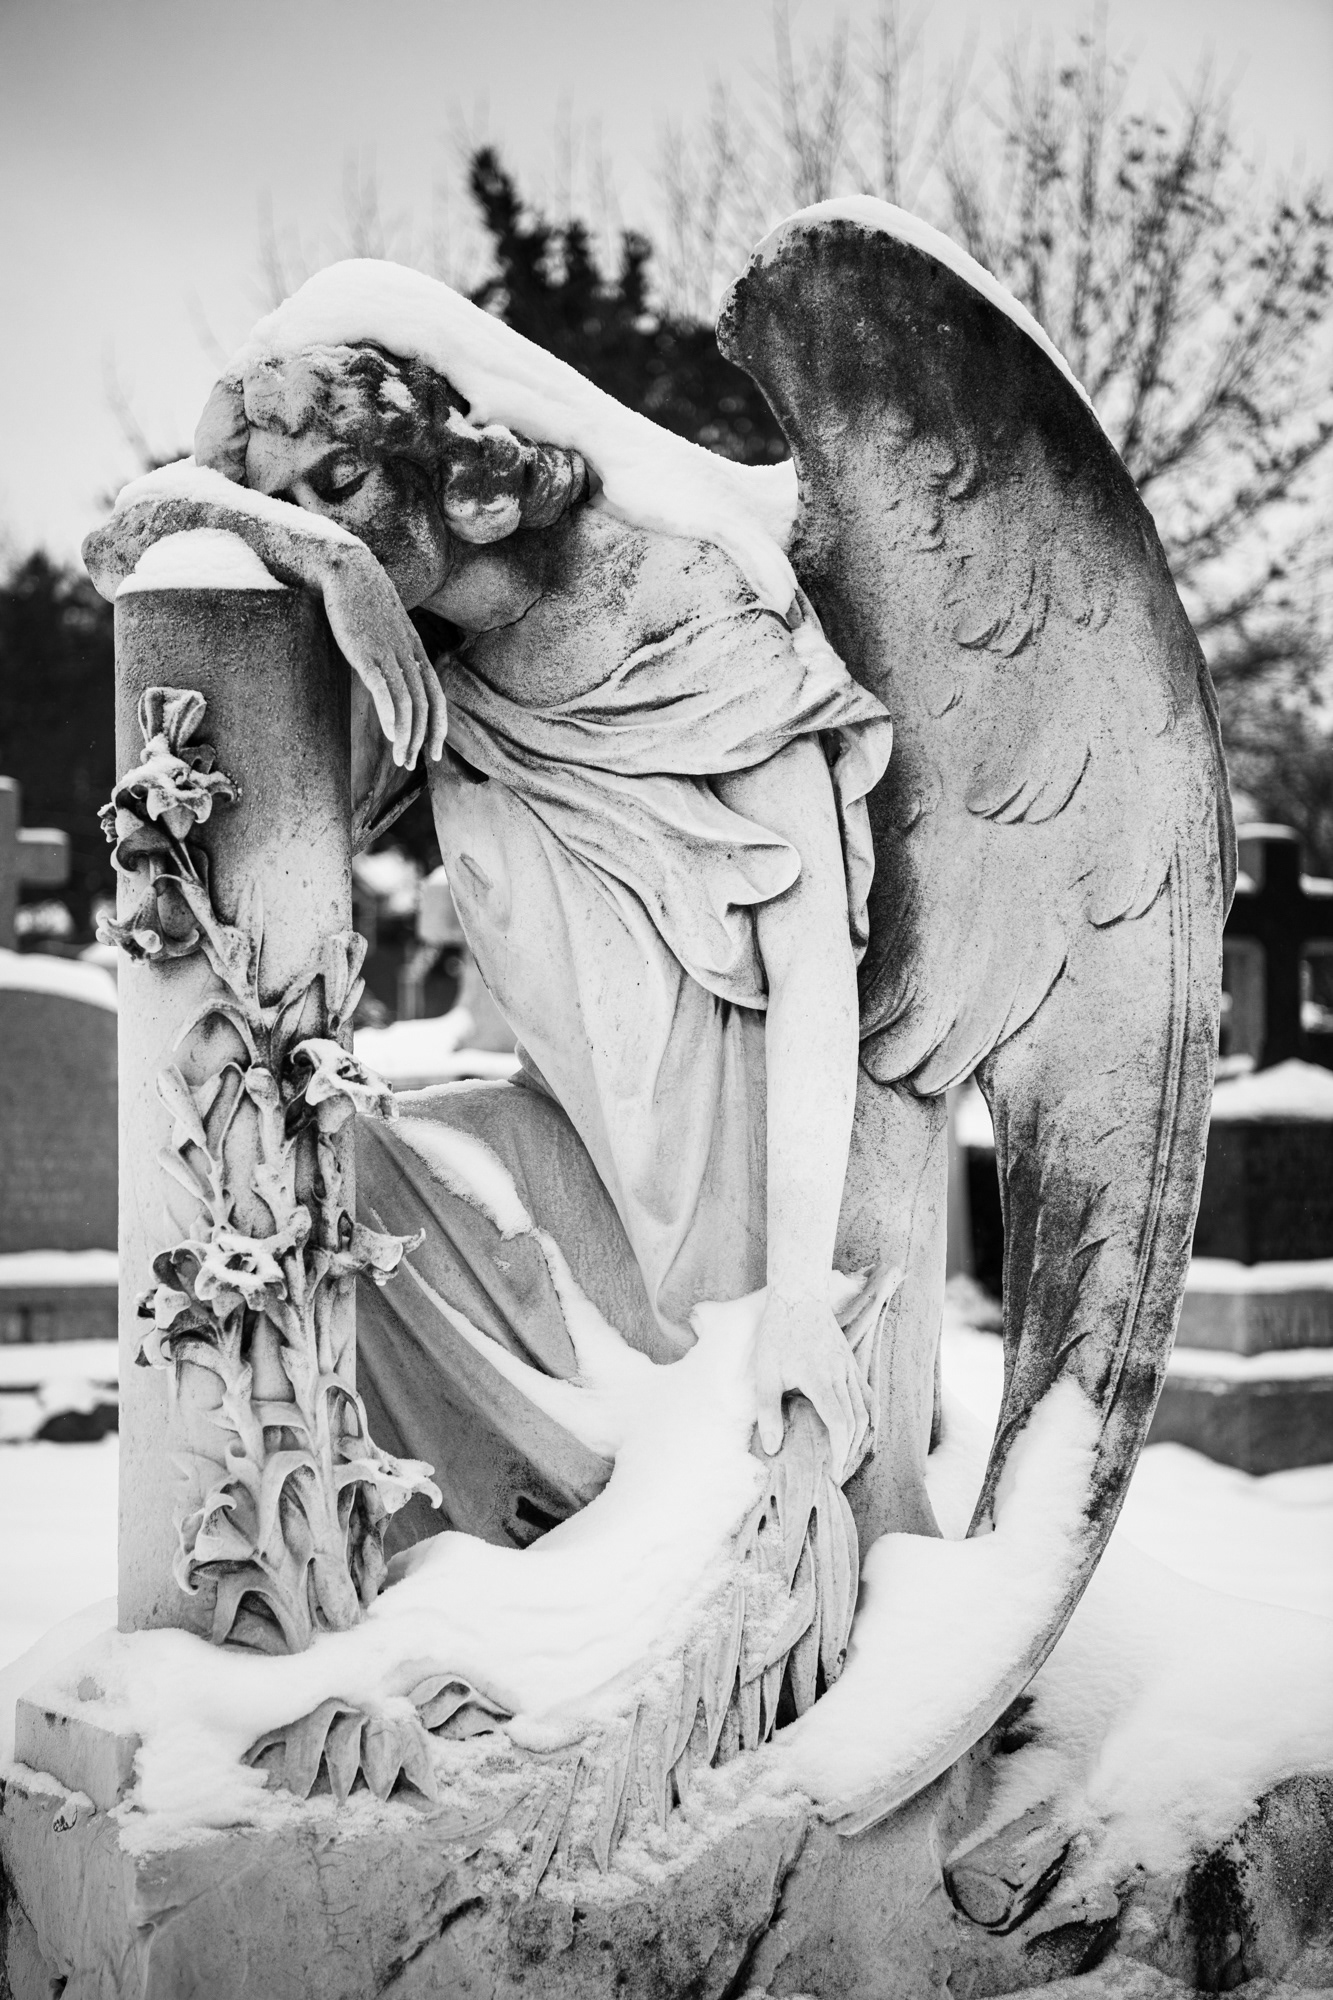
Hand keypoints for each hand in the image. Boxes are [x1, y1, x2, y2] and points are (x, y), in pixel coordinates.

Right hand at [321, 545, 446, 769]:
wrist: (346, 567)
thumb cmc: (360, 599)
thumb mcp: (383, 628)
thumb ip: (390, 651)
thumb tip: (387, 672)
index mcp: (415, 650)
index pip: (436, 695)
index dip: (439, 726)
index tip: (434, 752)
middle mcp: (409, 654)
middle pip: (425, 705)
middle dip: (423, 739)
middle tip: (414, 764)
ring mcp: (390, 654)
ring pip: (408, 703)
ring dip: (407, 736)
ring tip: (402, 759)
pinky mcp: (368, 652)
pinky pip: (386, 691)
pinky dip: (392, 716)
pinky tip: (391, 735)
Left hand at [754, 1289, 869, 1481]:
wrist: (798, 1296)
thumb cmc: (778, 1334)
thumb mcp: (766, 1373)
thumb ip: (768, 1412)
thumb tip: (773, 1449)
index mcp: (821, 1380)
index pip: (841, 1425)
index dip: (840, 1453)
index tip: (833, 1473)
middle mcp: (842, 1375)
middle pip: (858, 1422)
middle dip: (851, 1451)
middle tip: (839, 1471)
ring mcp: (850, 1367)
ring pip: (866, 1409)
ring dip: (862, 1436)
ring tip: (848, 1455)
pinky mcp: (851, 1361)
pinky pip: (867, 1394)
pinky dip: (868, 1415)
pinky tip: (859, 1427)